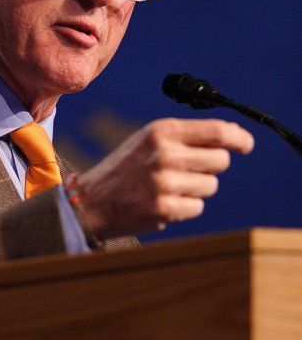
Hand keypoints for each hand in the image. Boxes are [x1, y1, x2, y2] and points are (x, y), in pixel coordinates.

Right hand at [76, 118, 253, 238]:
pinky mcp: (165, 208)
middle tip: (191, 170)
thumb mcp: (150, 140)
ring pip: (210, 185)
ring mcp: (165, 182)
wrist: (92, 200)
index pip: (216, 132)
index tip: (246, 144)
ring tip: (168, 186)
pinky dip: (186, 207)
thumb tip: (231, 134)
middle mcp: (164, 154)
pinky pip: (198, 207)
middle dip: (213, 167)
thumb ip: (187, 136)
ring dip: (196, 188)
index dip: (238, 138)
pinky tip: (163, 202)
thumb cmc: (127, 167)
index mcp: (161, 131)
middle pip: (220, 160)